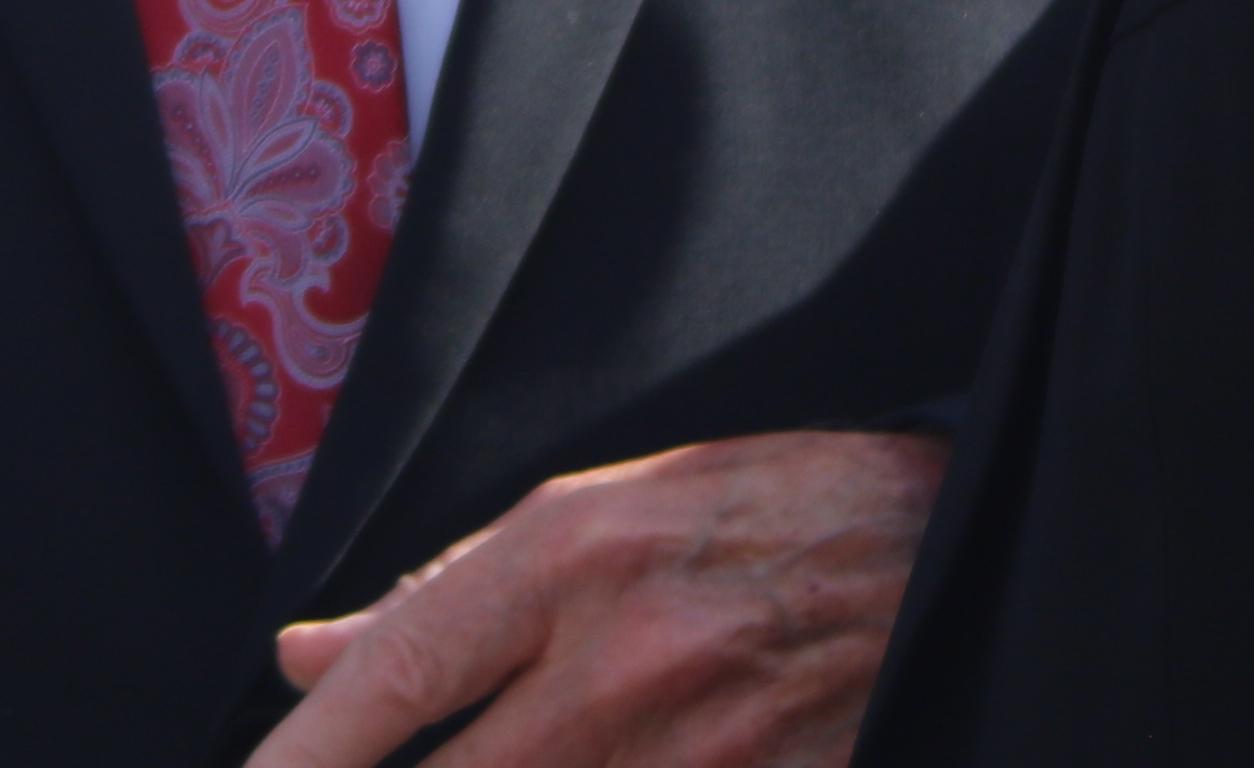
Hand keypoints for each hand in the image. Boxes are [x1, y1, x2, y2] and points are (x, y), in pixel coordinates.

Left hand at [245, 428, 942, 767]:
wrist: (945, 545)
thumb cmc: (761, 510)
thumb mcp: (598, 510)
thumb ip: (445, 595)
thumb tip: (307, 658)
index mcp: (571, 555)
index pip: (399, 674)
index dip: (307, 757)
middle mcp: (621, 659)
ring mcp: (696, 752)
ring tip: (519, 759)